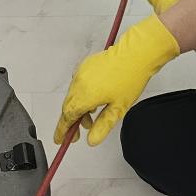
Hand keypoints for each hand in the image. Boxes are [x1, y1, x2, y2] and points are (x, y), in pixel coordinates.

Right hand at [54, 15, 179, 146]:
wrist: (135, 54)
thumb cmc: (130, 78)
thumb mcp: (118, 109)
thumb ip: (102, 126)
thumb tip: (92, 140)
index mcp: (85, 96)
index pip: (68, 117)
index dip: (63, 130)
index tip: (60, 140)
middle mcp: (79, 84)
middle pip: (68, 107)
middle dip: (72, 121)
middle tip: (78, 133)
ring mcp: (80, 73)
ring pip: (73, 96)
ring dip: (78, 108)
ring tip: (92, 116)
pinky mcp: (84, 66)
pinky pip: (77, 85)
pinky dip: (81, 95)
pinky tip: (94, 99)